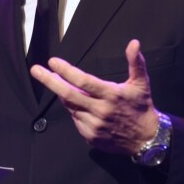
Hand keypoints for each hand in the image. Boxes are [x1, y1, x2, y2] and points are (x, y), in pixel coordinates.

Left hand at [30, 39, 158, 154]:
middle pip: (68, 95)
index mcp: (111, 95)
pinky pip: (76, 119)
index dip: (66, 71)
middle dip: (49, 81)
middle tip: (36, 70)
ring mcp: (94, 125)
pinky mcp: (90, 137)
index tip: (52, 61)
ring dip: (63, 94)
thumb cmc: (142, 107)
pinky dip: (74, 109)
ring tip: (59, 82)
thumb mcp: (141, 83)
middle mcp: (100, 110)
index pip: (83, 81)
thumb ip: (136, 62)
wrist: (147, 140)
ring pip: (70, 106)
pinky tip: (78, 104)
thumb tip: (134, 43)